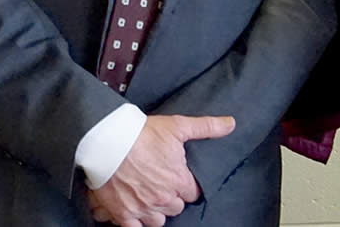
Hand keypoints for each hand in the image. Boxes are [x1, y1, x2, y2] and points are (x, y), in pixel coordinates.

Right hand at [87, 114, 234, 226]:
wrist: (108, 142)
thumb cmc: (143, 134)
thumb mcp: (178, 126)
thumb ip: (207, 127)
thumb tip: (231, 124)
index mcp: (179, 181)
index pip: (193, 194)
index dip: (188, 187)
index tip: (181, 180)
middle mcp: (163, 198)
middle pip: (176, 208)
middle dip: (172, 198)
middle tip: (164, 186)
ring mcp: (142, 208)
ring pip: (157, 221)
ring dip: (156, 212)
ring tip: (150, 199)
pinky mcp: (122, 213)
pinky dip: (135, 223)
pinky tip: (134, 213)